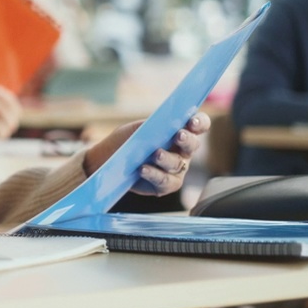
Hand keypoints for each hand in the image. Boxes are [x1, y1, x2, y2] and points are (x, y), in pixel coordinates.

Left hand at [82, 113, 209, 196]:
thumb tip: (166, 123)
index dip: (199, 123)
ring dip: (167, 158)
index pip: (199, 125)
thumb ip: (153, 125)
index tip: (191, 121)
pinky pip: (165, 181)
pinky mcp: (165, 185)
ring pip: (177, 164)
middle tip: (178, 135)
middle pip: (193, 145)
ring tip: (156, 154)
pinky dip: (154, 174)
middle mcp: (182, 151)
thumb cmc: (127, 140)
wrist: (108, 159)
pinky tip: (143, 169)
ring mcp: (176, 170)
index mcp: (180, 132)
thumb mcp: (138, 128)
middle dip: (187, 140)